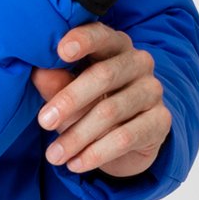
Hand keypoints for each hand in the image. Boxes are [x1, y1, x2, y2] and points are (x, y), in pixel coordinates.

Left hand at [31, 23, 171, 178]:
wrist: (126, 139)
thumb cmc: (91, 104)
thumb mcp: (69, 93)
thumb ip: (55, 82)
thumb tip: (38, 72)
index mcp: (114, 45)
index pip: (101, 35)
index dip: (82, 40)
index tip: (60, 51)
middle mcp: (139, 62)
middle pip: (104, 75)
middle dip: (70, 100)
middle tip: (43, 121)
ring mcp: (153, 90)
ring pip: (111, 111)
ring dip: (77, 136)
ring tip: (54, 155)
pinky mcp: (160, 121)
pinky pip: (125, 137)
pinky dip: (96, 153)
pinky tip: (76, 164)